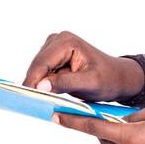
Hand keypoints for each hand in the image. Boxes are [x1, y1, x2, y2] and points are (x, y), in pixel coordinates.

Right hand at [22, 31, 144, 102]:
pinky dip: (44, 83)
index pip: (42, 63)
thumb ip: (65, 83)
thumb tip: (40, 86)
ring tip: (46, 99)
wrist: (117, 78)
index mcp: (66, 42)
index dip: (32, 81)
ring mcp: (54, 47)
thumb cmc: (109, 80)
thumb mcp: (90, 84)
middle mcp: (58, 40)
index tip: (26, 99)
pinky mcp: (53, 56)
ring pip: (37, 70)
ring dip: (39, 84)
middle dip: (35, 84)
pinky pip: (42, 72)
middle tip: (34, 104)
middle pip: (37, 66)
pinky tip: (50, 93)